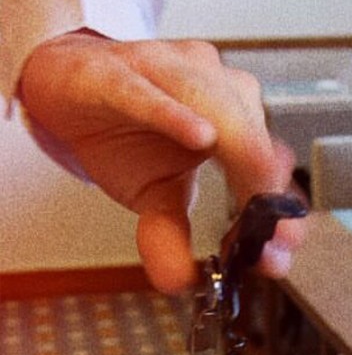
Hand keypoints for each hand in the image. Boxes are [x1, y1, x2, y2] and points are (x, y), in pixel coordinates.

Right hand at [19, 32, 303, 292]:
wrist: (65, 85)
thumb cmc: (122, 131)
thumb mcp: (151, 196)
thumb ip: (172, 237)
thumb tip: (179, 282)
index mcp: (236, 119)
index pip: (270, 165)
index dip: (281, 209)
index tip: (284, 248)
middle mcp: (216, 89)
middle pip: (255, 139)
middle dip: (268, 191)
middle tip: (269, 238)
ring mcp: (172, 73)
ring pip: (218, 109)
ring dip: (241, 154)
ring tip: (256, 196)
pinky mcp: (119, 71)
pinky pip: (152, 94)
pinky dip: (176, 116)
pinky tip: (200, 135)